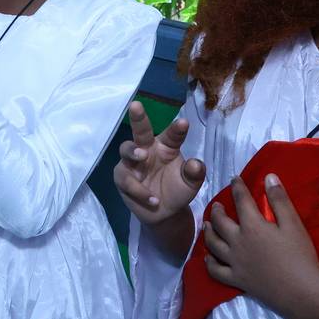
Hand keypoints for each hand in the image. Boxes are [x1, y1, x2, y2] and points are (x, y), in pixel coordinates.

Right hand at [115, 101, 207, 224]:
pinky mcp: (122, 177)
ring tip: (142, 155)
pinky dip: (139, 190)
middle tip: (136, 106)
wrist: (164, 213)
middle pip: (140, 130)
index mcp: (166, 146)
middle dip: (138, 117)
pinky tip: (153, 199)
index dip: (177, 129)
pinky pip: (126, 179)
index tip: (184, 122)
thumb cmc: (177, 190)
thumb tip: (196, 164)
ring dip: (133, 151)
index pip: (172, 135)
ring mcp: (132, 162)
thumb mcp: (190, 184)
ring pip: (126, 149)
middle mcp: (148, 149)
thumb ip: (194, 173)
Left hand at [203, 176, 318, 318]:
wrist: (302, 291)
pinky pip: (215, 270)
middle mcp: (238, 242)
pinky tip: (208, 258)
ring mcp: (234, 262)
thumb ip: (279, 200)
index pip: (241, 200)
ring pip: (213, 243)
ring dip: (208, 232)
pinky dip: (209, 262)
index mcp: (252, 226)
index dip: (237, 187)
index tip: (234, 179)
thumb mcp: (293, 224)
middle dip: (217, 210)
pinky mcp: (236, 279)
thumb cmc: (300, 256)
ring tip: (207, 224)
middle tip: (218, 205)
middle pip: (220, 222)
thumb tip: (269, 176)